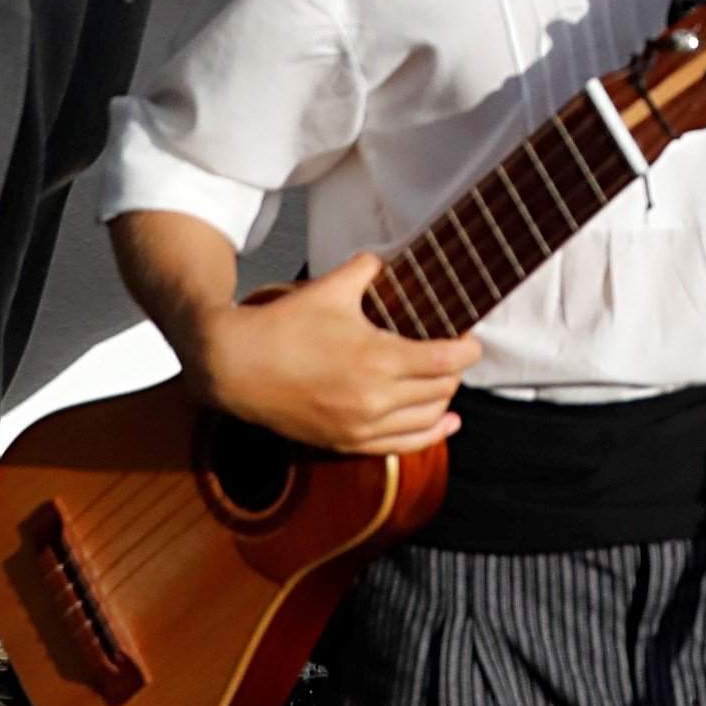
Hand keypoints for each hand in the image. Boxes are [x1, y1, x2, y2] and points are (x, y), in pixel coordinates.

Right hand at [193, 252, 479, 456]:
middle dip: (454, 371)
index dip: (467, 349)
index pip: (446, 361)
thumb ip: (368, 270)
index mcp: (378, 359)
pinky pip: (402, 445)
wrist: (234, 367)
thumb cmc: (280, 326)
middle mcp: (375, 399)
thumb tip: (389, 260)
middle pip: (441, 390)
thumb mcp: (329, 288)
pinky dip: (429, 434)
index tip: (471, 339)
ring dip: (443, 400)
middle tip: (453, 351)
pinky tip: (444, 423)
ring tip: (447, 381)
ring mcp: (360, 426)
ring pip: (427, 419)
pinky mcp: (345, 443)